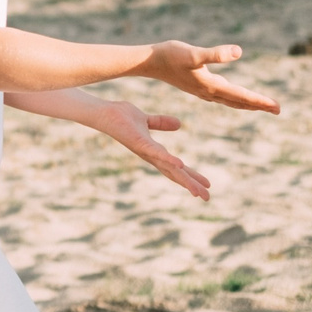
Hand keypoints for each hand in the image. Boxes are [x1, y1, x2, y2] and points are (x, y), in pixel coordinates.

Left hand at [85, 99, 211, 200]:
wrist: (105, 113)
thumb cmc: (122, 117)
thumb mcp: (147, 120)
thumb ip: (161, 123)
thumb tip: (179, 124)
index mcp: (154, 152)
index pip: (177, 167)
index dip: (191, 176)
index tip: (206, 185)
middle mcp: (151, 156)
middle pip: (175, 173)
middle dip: (191, 185)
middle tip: (207, 197)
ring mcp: (146, 152)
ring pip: (169, 168)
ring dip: (184, 180)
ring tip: (198, 191)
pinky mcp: (140, 144)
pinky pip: (156, 153)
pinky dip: (168, 159)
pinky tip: (180, 165)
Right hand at [141, 42, 280, 114]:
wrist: (148, 62)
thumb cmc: (169, 55)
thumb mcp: (193, 53)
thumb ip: (215, 54)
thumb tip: (238, 52)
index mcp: (211, 86)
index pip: (241, 96)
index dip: (260, 101)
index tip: (278, 107)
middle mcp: (209, 92)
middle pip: (239, 101)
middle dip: (259, 105)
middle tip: (278, 110)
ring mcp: (203, 90)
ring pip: (231, 100)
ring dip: (247, 103)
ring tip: (262, 105)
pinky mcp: (197, 85)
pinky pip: (222, 95)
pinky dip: (234, 98)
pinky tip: (235, 95)